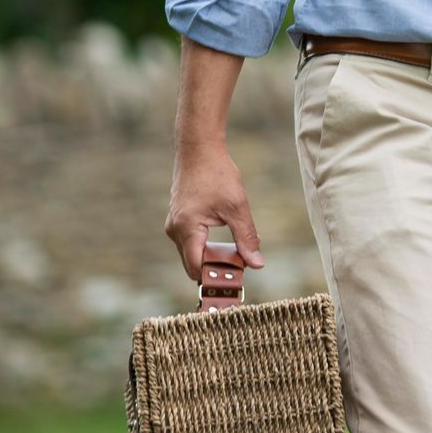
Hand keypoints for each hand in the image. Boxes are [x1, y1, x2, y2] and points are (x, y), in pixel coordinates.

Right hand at [165, 139, 266, 281]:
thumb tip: (257, 264)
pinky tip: (226, 246)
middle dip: (214, 271)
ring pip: (192, 254)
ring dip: (211, 259)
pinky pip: (191, 243)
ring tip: (236, 259)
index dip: (215, 278)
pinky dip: (206, 248)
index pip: (197, 268)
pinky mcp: (179, 220)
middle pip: (193, 265)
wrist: (199, 149)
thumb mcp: (237, 207)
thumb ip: (246, 238)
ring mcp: (174, 225)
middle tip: (240, 273)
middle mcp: (175, 231)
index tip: (235, 283)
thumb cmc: (217, 174)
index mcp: (186, 229)